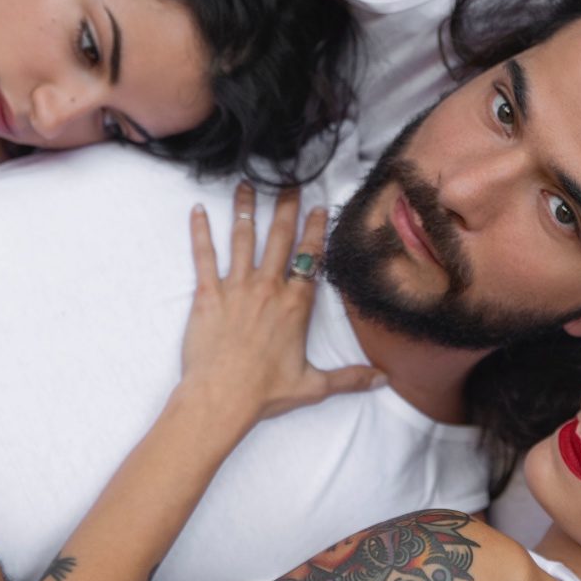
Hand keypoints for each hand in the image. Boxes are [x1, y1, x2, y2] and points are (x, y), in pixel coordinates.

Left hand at [177, 184, 384, 425]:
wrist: (221, 397)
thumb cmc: (265, 392)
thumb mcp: (313, 386)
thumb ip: (349, 379)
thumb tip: (383, 380)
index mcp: (296, 305)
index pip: (310, 259)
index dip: (314, 231)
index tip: (317, 207)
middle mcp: (268, 288)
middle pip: (279, 238)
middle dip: (285, 208)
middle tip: (288, 182)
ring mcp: (236, 287)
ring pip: (243, 239)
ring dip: (245, 209)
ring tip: (245, 183)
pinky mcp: (207, 294)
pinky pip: (203, 256)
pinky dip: (200, 232)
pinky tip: (197, 210)